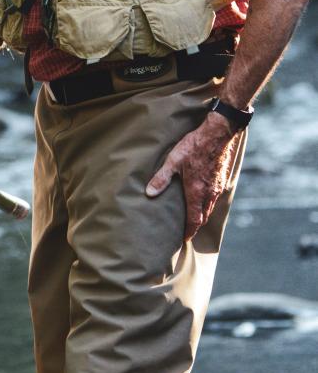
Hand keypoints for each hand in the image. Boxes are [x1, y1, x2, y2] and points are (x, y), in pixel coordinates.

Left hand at [146, 112, 239, 241]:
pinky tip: (203, 196)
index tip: (185, 238)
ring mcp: (219, 186)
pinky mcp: (223, 179)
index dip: (189, 231)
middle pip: (204, 216)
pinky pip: (216, 196)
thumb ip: (161, 178)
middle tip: (187, 229)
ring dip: (202, 213)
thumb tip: (149, 193)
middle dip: (195, 224)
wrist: (219, 134)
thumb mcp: (173, 161)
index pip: (194, 219)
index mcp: (197, 192)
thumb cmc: (194, 146)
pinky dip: (208, 202)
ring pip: (211, 206)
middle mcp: (210, 193)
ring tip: (194, 215)